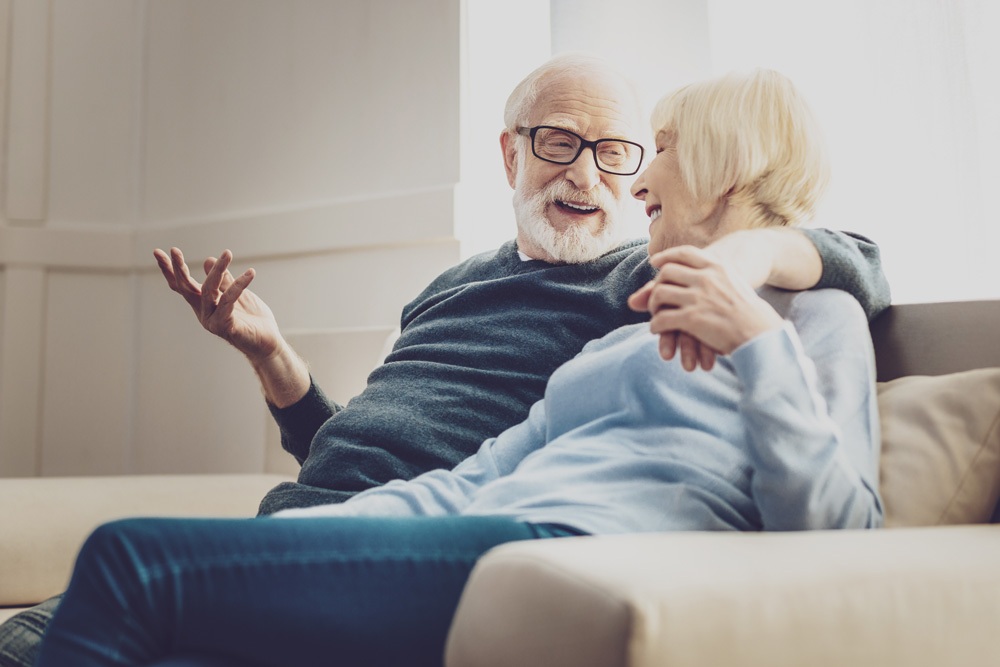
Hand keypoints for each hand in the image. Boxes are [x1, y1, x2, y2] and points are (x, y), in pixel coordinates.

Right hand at [153, 247, 282, 363]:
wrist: (268, 342)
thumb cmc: (251, 319)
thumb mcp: (237, 293)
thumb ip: (224, 280)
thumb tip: (209, 260)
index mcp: (203, 305)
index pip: (182, 286)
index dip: (170, 270)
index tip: (157, 252)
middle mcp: (204, 313)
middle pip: (187, 288)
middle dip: (179, 268)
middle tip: (173, 250)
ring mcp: (213, 321)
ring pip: (209, 290)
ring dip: (218, 270)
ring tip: (228, 253)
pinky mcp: (226, 326)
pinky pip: (228, 301)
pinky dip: (238, 286)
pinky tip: (250, 274)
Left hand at [628, 245, 783, 365]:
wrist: (761, 334)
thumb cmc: (751, 314)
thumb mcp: (734, 285)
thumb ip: (714, 278)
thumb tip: (694, 279)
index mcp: (718, 267)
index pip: (685, 253)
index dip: (666, 256)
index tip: (655, 262)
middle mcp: (706, 278)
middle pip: (667, 272)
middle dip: (657, 284)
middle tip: (656, 298)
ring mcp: (698, 298)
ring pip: (659, 293)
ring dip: (653, 305)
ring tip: (656, 315)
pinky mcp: (692, 319)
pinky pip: (662, 318)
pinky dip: (655, 325)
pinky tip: (658, 329)